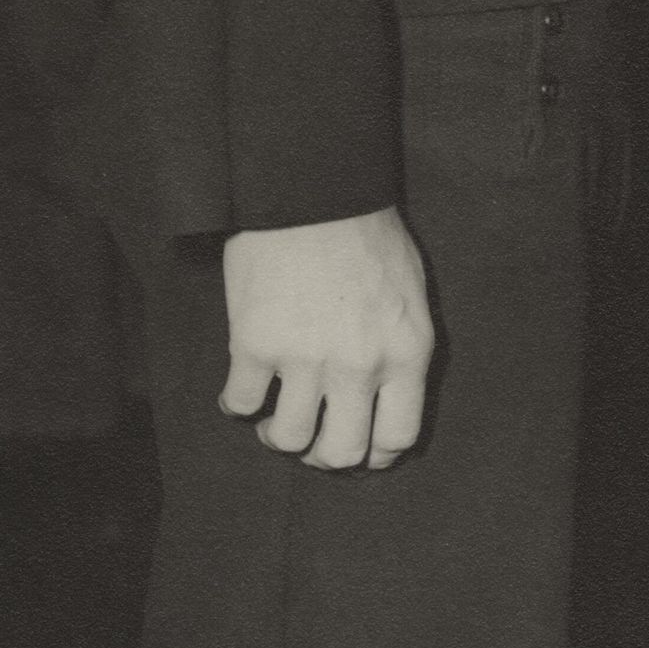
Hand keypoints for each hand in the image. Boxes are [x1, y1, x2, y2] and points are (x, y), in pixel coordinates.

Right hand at [222, 206, 435, 472]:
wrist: (313, 191)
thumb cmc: (367, 235)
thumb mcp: (411, 295)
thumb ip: (402, 349)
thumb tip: (387, 398)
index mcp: (406, 352)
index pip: (397, 438)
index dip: (375, 454)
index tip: (359, 448)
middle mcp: (359, 365)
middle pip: (341, 454)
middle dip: (323, 456)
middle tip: (313, 438)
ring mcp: (305, 358)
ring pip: (288, 439)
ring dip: (279, 435)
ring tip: (276, 417)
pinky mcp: (254, 345)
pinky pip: (241, 403)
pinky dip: (237, 403)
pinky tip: (242, 387)